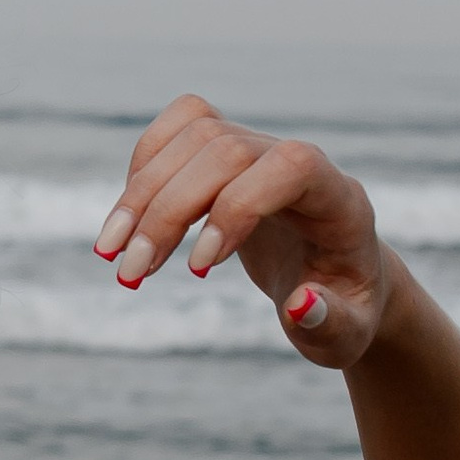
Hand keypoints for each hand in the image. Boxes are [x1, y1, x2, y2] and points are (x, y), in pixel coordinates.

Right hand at [93, 96, 390, 366]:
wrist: (335, 281)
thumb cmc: (343, 310)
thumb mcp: (346, 333)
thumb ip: (331, 323)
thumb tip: (301, 305)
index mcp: (338, 198)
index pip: (292, 166)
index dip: (238, 205)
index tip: (198, 269)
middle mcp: (299, 159)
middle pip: (225, 149)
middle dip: (168, 210)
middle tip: (130, 274)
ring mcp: (261, 147)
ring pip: (195, 134)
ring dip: (142, 192)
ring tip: (113, 255)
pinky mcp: (229, 150)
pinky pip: (181, 126)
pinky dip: (144, 169)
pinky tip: (128, 221)